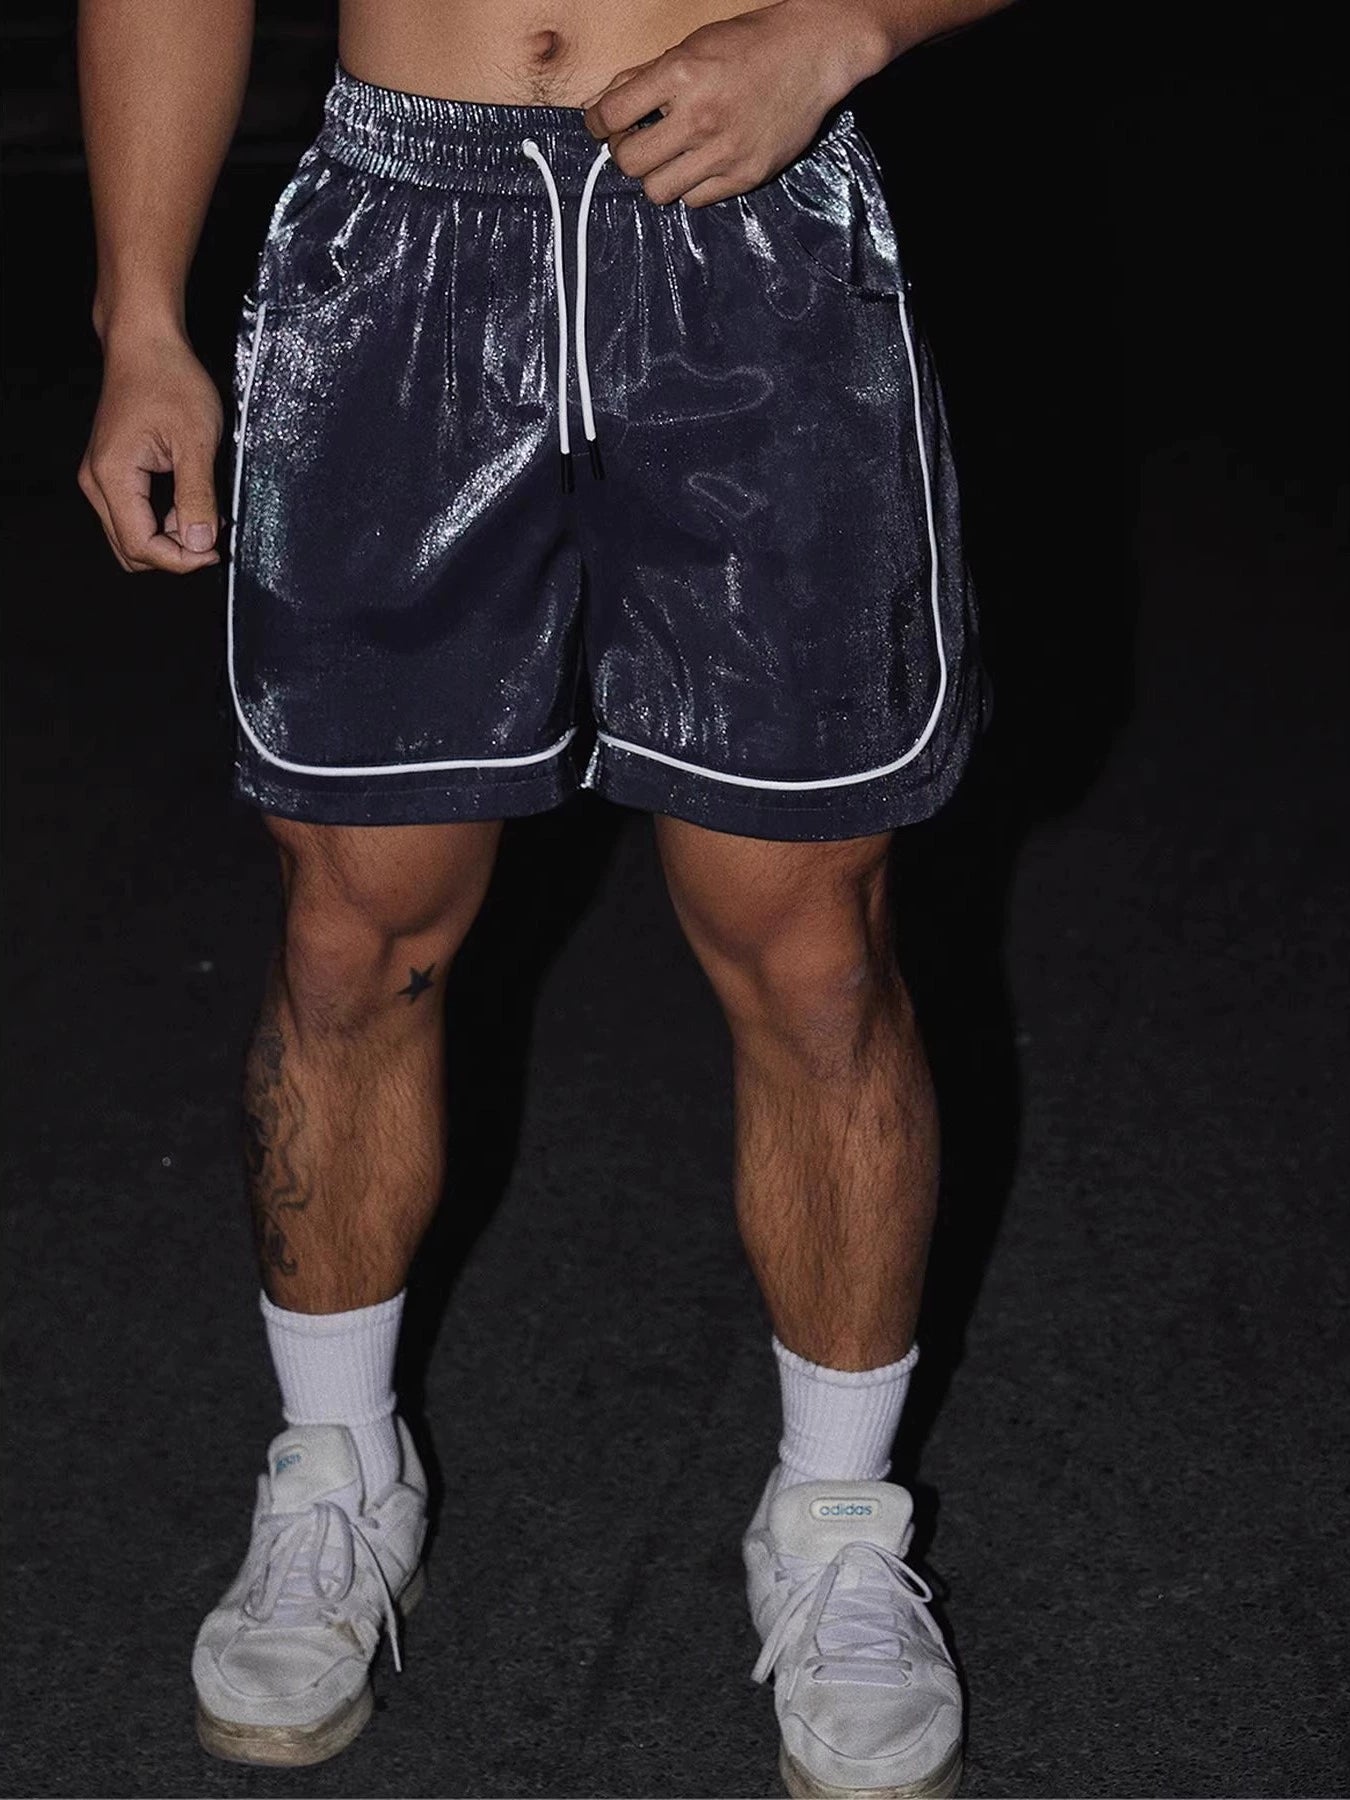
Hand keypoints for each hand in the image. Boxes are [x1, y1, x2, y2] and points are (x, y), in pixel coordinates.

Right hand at [78, 327, 223, 573]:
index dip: (180, 560)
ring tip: (203, 514)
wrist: (146, 343)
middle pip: (131, 549)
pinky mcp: (112, 471)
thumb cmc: (169, 379)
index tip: (214, 550)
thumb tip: (199, 543)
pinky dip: (163, 520)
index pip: (140, 546)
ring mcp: (101, 477)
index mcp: (112, 476)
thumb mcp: (195, 441)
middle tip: (211, 535)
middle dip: (173, 554)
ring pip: (131, 535)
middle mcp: (97, 482)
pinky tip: (190, 502)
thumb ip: (197, 497)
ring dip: (169, 538)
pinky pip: (134, 514)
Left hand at [581, 0, 881, 207]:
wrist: (813, 54)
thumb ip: (645, 77)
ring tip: (666, 159)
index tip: (600, 126)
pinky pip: (694, 200)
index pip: (611, 115)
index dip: (596, 125)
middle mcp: (699, 117)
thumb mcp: (692, 45)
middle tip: (634, 143)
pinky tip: (698, 166)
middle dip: (624, 154)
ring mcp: (723, 152)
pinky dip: (688, 187)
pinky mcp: (745, 176)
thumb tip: (602, 104)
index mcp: (680, 74)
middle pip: (629, 162)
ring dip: (654, 176)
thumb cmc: (750, 45)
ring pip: (657, 191)